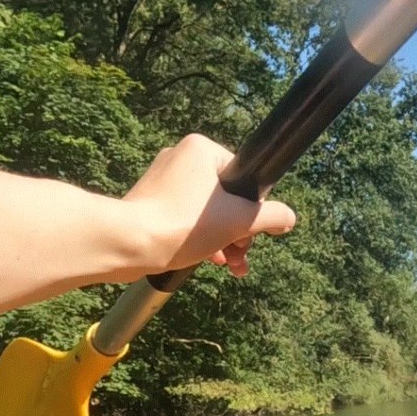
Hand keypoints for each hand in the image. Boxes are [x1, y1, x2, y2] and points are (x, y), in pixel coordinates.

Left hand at [122, 134, 295, 276]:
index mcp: (201, 149)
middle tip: (240, 255)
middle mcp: (179, 157)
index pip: (242, 177)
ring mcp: (161, 180)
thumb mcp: (239, 220)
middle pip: (225, 197)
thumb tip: (288, 218)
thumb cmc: (183, 224)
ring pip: (205, 211)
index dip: (252, 208)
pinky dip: (199, 238)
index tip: (252, 233)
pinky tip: (208, 261)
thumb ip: (271, 216)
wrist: (128, 243)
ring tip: (231, 267)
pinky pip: (184, 218)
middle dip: (238, 230)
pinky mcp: (149, 202)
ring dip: (223, 239)